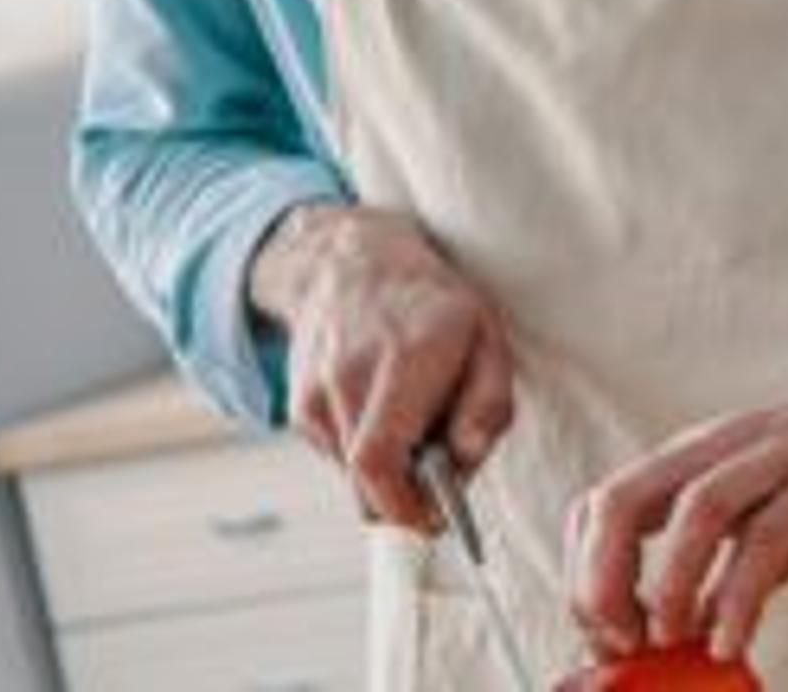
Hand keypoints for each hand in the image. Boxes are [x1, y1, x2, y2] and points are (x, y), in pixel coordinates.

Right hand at [250, 202, 515, 533]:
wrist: (354, 266)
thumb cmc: (435, 308)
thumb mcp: (489, 340)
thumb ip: (488, 405)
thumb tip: (465, 461)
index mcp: (407, 359)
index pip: (379, 459)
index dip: (402, 507)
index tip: (433, 520)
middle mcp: (351, 376)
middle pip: (365, 481)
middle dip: (405, 498)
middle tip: (435, 479)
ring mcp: (316, 393)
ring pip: (353, 475)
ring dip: (388, 471)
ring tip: (411, 421)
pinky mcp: (298, 408)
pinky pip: (338, 457)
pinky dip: (365, 452)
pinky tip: (381, 411)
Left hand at [565, 364, 787, 664]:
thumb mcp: (782, 517)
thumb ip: (733, 569)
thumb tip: (692, 632)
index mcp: (702, 456)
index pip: (602, 504)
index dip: (583, 574)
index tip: (606, 635)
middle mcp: (726, 448)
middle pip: (621, 501)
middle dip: (599, 582)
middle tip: (617, 644)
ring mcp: (779, 457)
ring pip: (692, 511)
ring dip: (665, 586)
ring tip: (668, 641)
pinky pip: (771, 537)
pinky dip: (739, 596)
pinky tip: (733, 638)